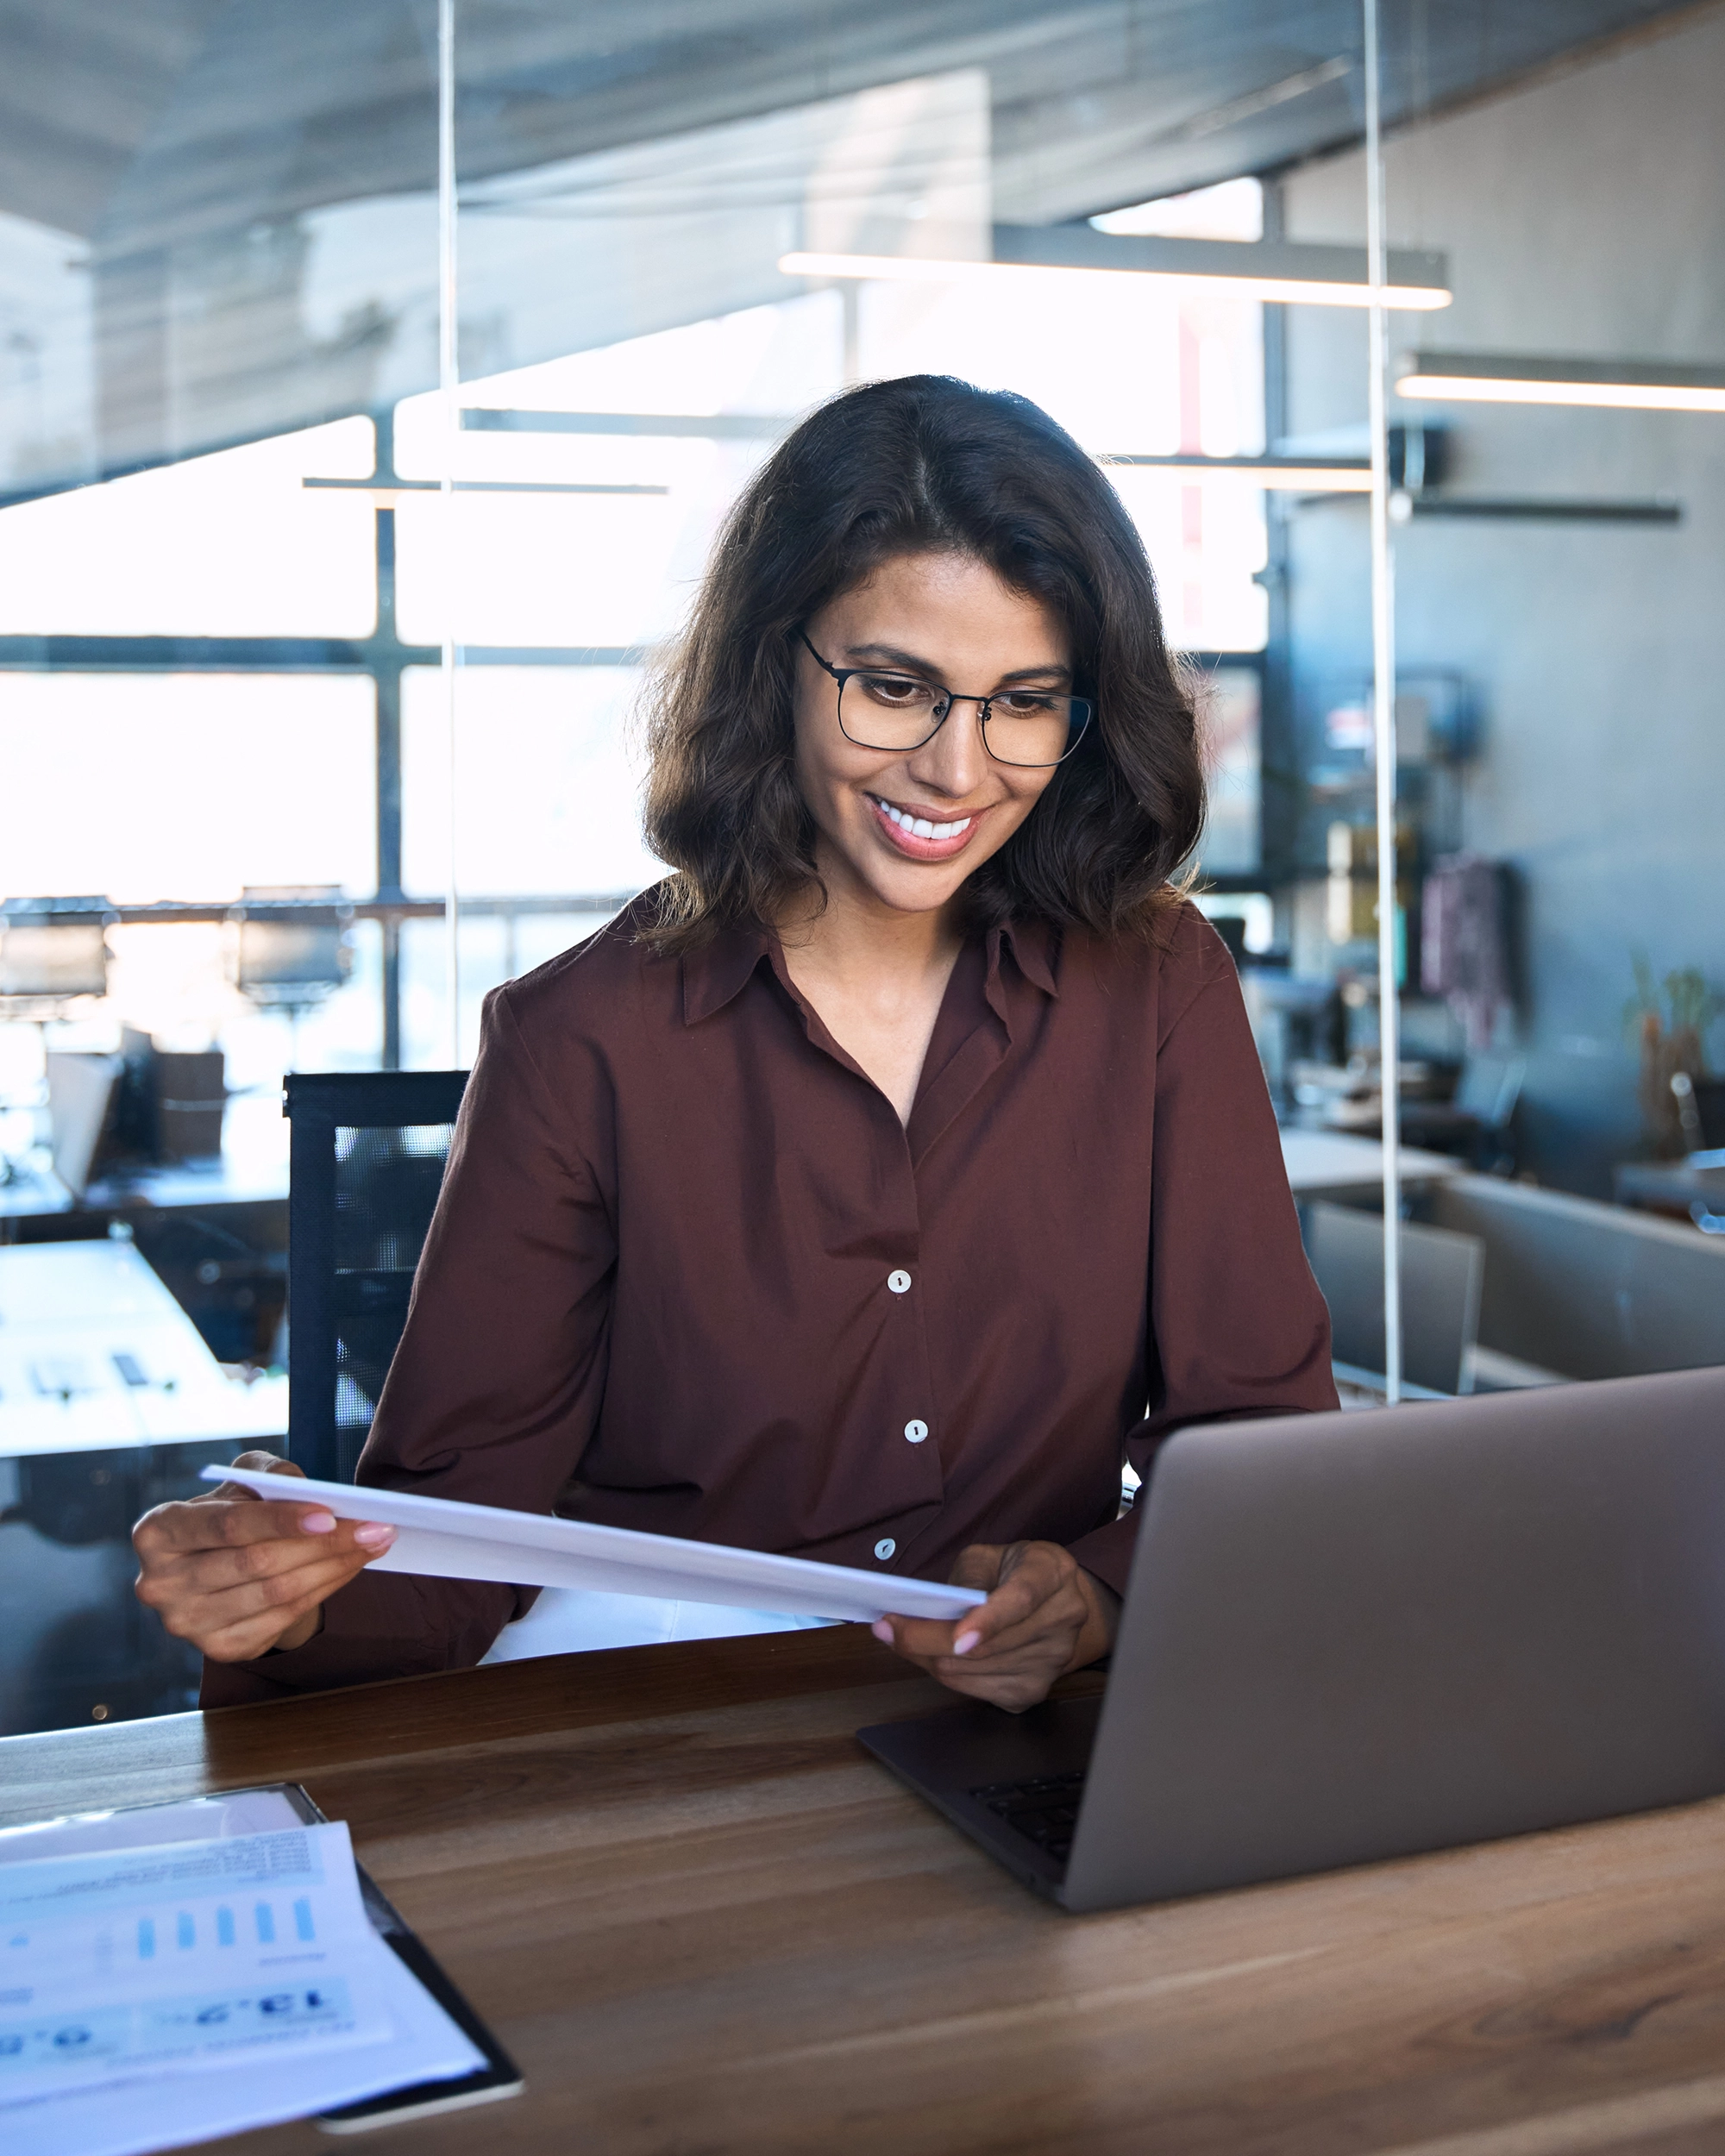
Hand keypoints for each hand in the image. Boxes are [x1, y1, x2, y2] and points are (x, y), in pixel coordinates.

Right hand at [133, 1451, 396, 1663]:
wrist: (221, 1561)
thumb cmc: (233, 1509)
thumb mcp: (244, 1478)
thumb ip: (272, 1476)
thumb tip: (315, 1495)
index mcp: (159, 1532)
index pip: (228, 1525)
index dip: (280, 1520)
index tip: (331, 1514)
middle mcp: (162, 1583)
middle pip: (257, 1563)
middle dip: (324, 1544)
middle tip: (375, 1527)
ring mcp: (188, 1623)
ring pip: (277, 1593)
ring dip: (335, 1567)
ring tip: (374, 1542)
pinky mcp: (220, 1647)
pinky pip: (284, 1619)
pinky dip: (325, 1590)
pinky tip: (351, 1567)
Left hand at [872, 1541, 1120, 1712]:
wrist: (1053, 1601)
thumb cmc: (1010, 1571)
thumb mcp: (988, 1556)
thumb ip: (965, 1579)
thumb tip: (926, 1611)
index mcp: (1053, 1572)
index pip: (1022, 1599)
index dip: (989, 1620)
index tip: (957, 1638)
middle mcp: (1063, 1618)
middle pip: (990, 1646)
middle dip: (930, 1640)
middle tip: (888, 1628)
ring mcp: (1053, 1661)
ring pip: (976, 1672)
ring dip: (931, 1658)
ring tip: (905, 1639)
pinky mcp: (1034, 1690)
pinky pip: (977, 1691)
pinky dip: (948, 1674)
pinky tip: (933, 1655)